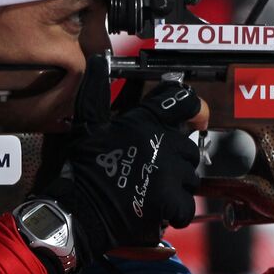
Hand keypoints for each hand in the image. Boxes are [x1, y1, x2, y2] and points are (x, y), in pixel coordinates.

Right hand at [45, 55, 202, 257]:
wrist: (77, 212)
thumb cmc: (83, 169)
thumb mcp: (88, 125)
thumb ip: (97, 92)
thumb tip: (97, 61)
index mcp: (144, 122)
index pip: (184, 102)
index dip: (195, 109)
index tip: (196, 119)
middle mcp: (161, 144)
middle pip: (188, 149)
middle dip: (175, 161)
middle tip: (151, 172)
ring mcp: (167, 173)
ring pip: (189, 179)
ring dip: (175, 188)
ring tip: (149, 192)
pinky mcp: (169, 201)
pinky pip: (186, 206)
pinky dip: (174, 212)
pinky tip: (155, 210)